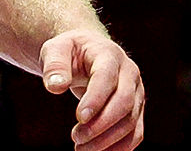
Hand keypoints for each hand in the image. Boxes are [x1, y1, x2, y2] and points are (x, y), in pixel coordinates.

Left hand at [41, 29, 143, 150]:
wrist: (87, 51)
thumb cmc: (69, 51)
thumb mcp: (55, 49)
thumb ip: (54, 65)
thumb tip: (54, 86)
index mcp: (109, 54)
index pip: (107, 78)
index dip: (96, 99)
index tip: (79, 118)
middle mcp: (129, 73)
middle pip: (124, 102)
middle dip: (101, 124)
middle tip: (76, 138)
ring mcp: (136, 93)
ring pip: (130, 121)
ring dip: (107, 140)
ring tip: (81, 148)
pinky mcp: (136, 110)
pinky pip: (134, 133)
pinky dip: (119, 147)